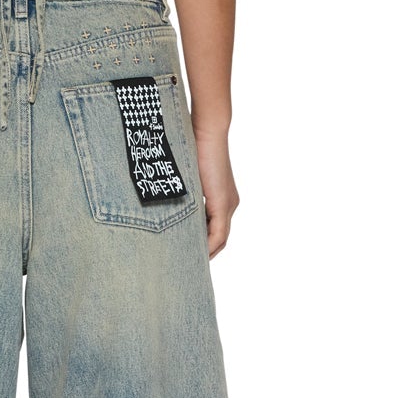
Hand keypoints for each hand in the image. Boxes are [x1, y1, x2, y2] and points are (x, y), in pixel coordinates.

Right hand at [194, 124, 238, 258]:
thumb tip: (167, 205)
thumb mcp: (188, 177)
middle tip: (188, 265)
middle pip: (220, 239)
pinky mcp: (223, 204)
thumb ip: (184, 194)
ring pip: (220, 239)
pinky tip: (195, 255)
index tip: (189, 254)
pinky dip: (208, 246)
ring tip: (188, 264)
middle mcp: (229, 204)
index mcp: (222, 199)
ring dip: (206, 252)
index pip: (216, 229)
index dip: (204, 244)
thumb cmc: (193, 148)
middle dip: (205, 253)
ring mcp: (228, 205)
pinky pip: (219, 234)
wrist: (208, 132)